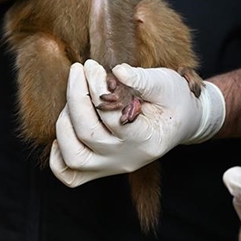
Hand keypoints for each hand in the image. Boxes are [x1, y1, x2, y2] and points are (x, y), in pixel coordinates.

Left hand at [50, 60, 224, 186]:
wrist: (182, 121)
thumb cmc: (173, 100)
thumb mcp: (166, 84)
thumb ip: (142, 79)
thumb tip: (117, 71)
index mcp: (146, 140)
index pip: (111, 117)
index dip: (96, 87)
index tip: (92, 66)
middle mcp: (126, 159)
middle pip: (87, 134)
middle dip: (76, 97)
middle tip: (79, 70)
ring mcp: (111, 167)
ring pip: (73, 158)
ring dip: (64, 123)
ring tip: (75, 97)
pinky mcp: (99, 167)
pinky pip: (69, 174)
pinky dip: (58, 154)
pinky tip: (67, 126)